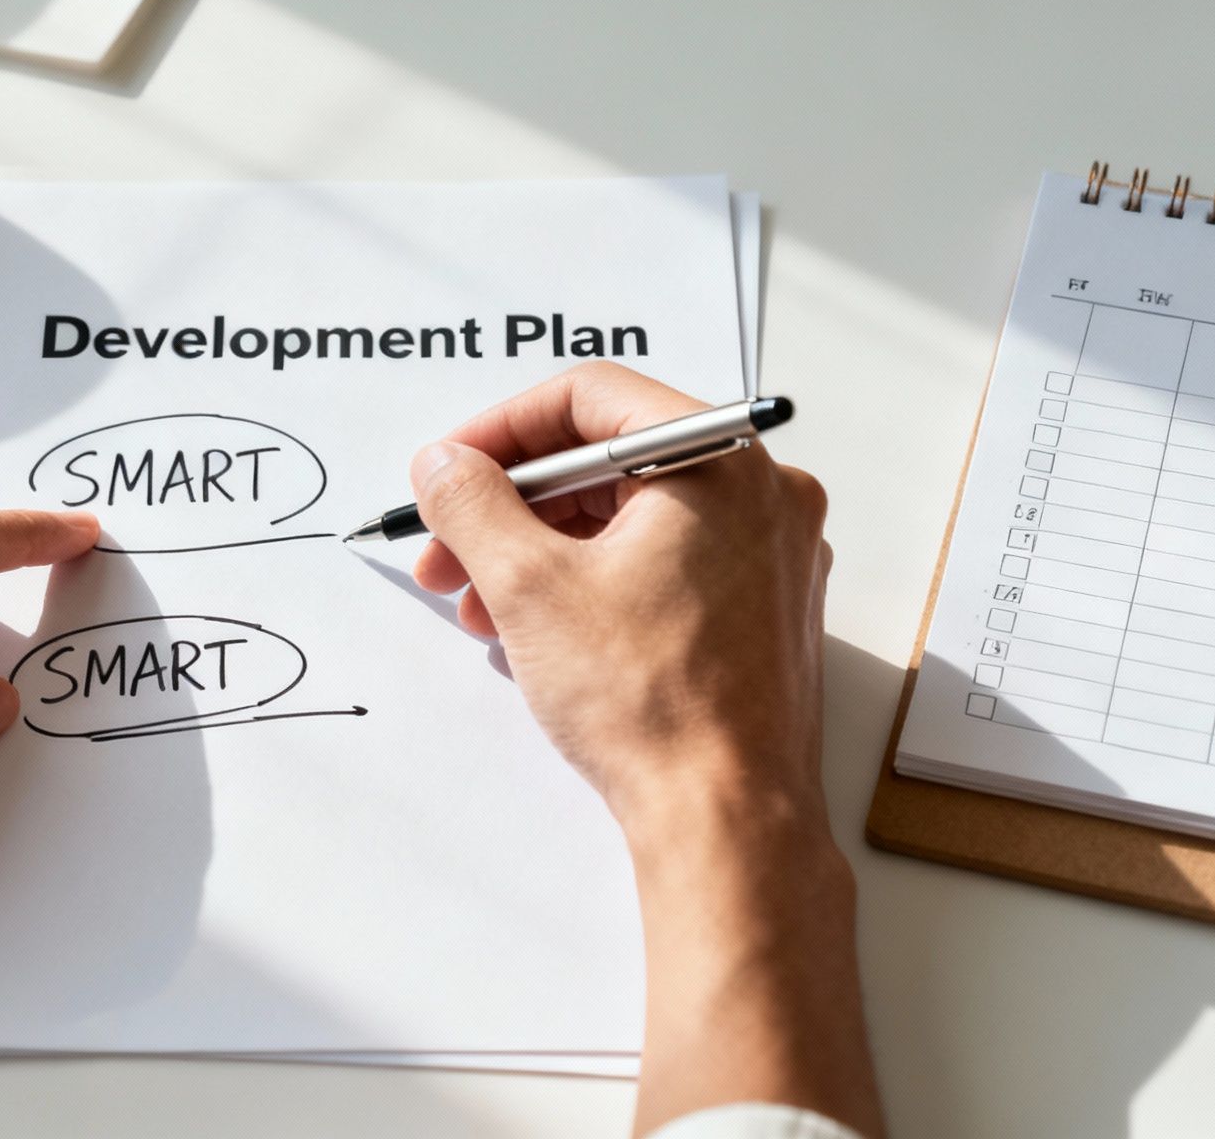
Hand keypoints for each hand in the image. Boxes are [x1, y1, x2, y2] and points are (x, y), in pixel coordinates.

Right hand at [410, 363, 879, 1137]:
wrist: (725, 818)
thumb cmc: (652, 704)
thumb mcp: (529, 585)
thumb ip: (472, 502)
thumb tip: (444, 465)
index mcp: (722, 461)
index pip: (592, 395)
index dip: (501, 429)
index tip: (448, 470)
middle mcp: (762, 495)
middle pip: (609, 459)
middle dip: (512, 504)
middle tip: (446, 549)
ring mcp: (770, 555)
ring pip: (631, 516)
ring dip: (542, 548)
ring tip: (479, 606)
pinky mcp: (760, 609)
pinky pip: (661, 562)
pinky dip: (592, 579)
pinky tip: (535, 629)